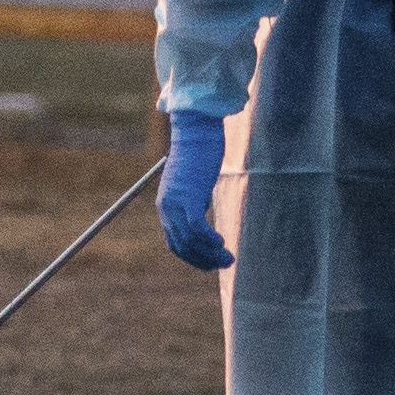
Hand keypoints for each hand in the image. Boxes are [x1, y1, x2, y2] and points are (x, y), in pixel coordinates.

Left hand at [157, 109, 233, 271]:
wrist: (195, 131)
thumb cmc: (198, 155)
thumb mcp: (193, 186)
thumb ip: (193, 204)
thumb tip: (201, 224)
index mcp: (166, 207)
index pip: (175, 243)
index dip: (194, 258)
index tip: (211, 264)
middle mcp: (166, 208)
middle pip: (182, 246)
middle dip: (204, 260)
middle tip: (225, 264)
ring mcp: (175, 203)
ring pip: (190, 240)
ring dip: (210, 254)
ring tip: (228, 258)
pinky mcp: (188, 196)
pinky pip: (196, 227)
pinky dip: (208, 240)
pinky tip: (221, 243)